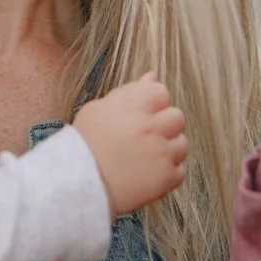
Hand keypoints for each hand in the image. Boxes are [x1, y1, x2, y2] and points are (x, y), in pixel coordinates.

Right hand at [74, 72, 187, 214]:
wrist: (78, 185)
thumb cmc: (85, 144)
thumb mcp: (98, 109)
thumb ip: (129, 91)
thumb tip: (153, 76)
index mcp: (134, 106)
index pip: (161, 92)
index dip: (151, 103)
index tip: (139, 116)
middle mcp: (151, 127)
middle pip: (177, 117)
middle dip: (164, 125)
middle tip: (143, 137)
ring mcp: (161, 153)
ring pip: (182, 144)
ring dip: (168, 149)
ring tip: (145, 157)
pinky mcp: (166, 178)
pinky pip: (180, 170)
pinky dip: (168, 172)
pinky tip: (147, 172)